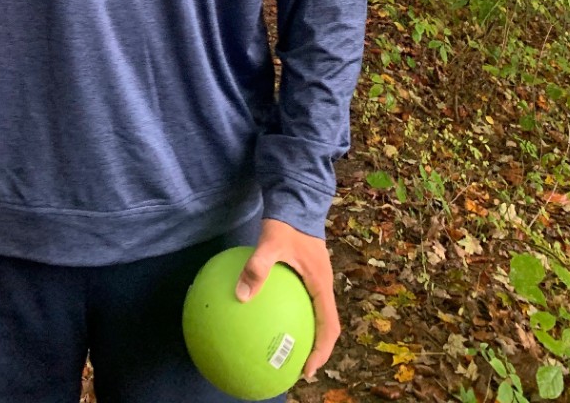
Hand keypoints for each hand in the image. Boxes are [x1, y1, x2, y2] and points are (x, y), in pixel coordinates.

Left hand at [235, 218, 339, 382]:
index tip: (306, 370)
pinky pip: (299, 300)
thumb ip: (257, 267)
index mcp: (321, 284)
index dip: (321, 351)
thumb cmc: (287, 222)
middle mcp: (321, 285)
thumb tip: (240, 296)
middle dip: (313, 349)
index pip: (329, 326)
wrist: (296, 199)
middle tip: (293, 366)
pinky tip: (264, 314)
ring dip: (303, 332)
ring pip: (313, 313)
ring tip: (281, 347)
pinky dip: (289, 313)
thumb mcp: (270, 243)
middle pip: (323, 325)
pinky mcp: (303, 273)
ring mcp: (314, 279)